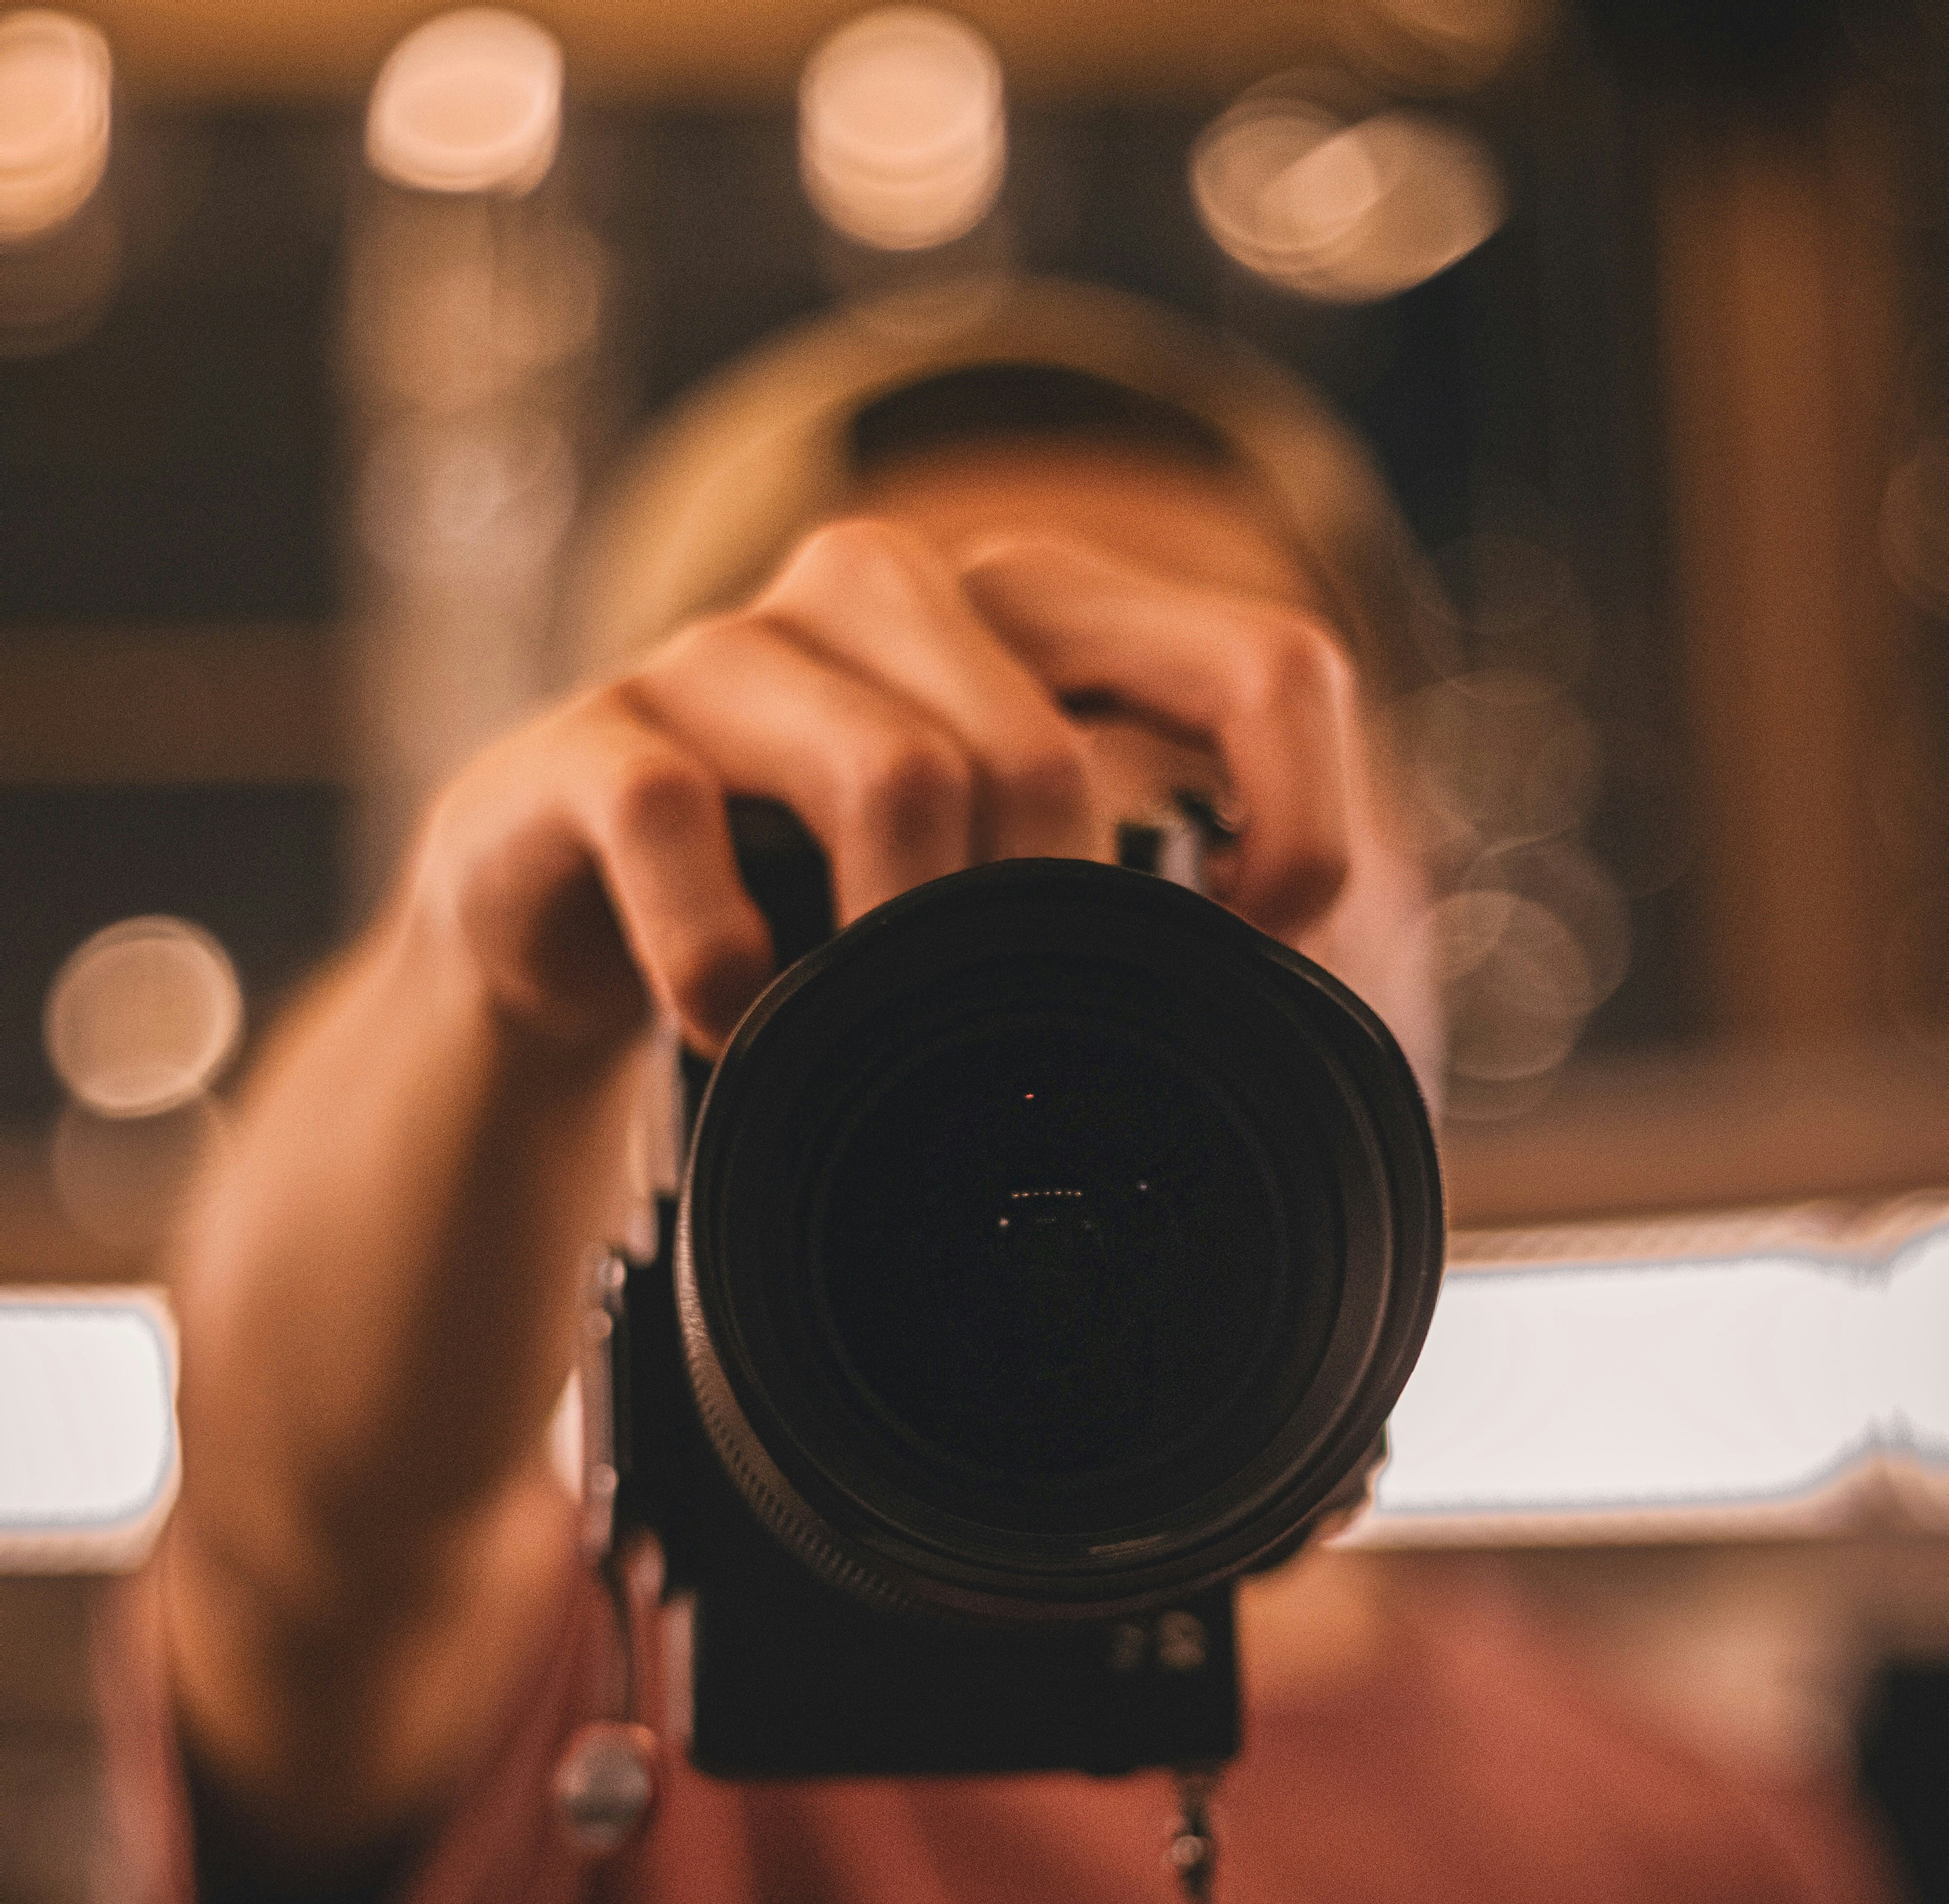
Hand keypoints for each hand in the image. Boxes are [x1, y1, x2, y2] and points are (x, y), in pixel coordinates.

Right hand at [408, 515, 1397, 1059]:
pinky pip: (676, 818)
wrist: (559, 939)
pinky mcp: (592, 737)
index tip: (1261, 951)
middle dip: (1041, 934)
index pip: (1258, 661)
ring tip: (856, 1033)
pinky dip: (721, 962)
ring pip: (894, 774)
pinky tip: (727, 1025)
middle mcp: (890, 598)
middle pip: (1052, 755)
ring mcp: (731, 654)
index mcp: (1029, 625)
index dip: (1298, 812)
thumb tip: (1297, 1005)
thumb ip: (1128, 917)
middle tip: (990, 1038)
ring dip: (897, 951)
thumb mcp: (988, 911)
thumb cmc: (804, 925)